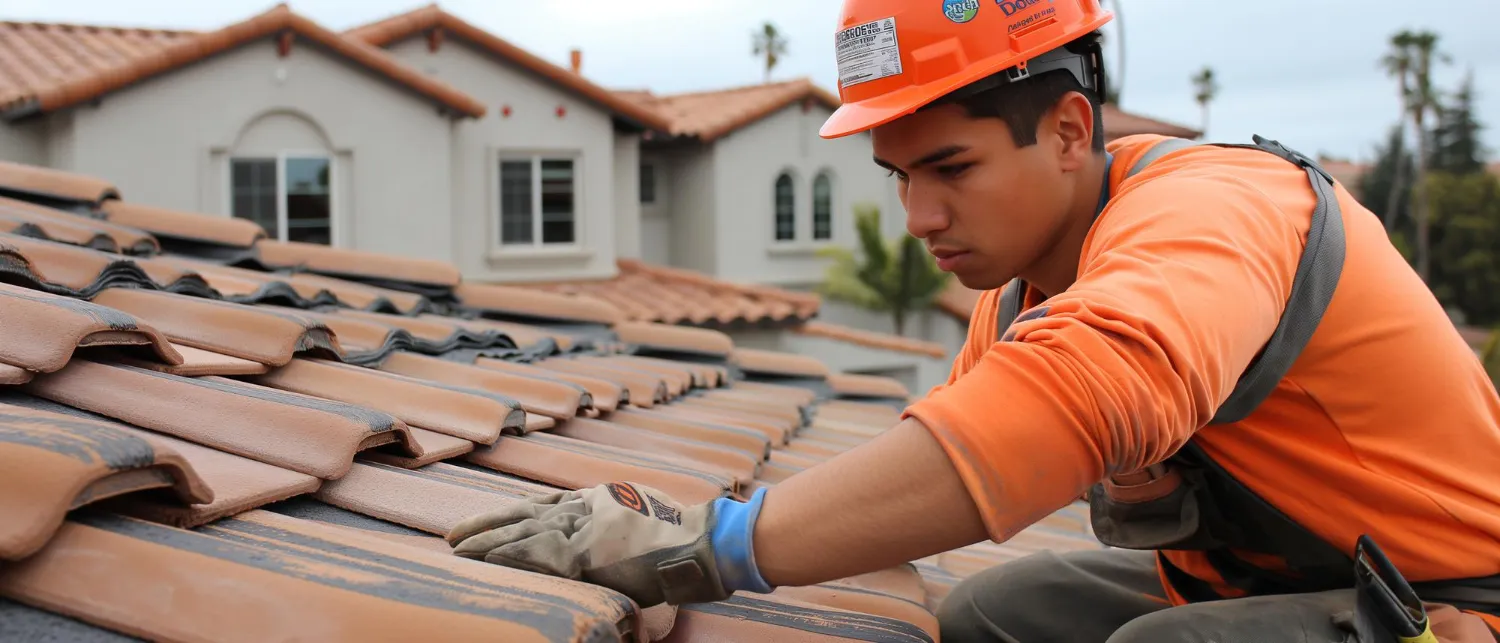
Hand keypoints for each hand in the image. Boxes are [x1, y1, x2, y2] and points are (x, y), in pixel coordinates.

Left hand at [446, 482, 773, 606]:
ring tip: (458, 549)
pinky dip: (514, 555)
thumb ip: (613, 526)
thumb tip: (602, 544)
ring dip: (489, 540)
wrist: (705, 542)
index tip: (487, 521)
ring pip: (526, 531)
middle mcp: (587, 508)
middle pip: (526, 514)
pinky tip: (490, 559)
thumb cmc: (682, 536)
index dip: (510, 514)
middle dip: (488, 525)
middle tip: (453, 536)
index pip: (544, 505)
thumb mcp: (640, 516)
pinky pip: (543, 555)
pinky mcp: (590, 552)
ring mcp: (587, 528)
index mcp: (598, 499)